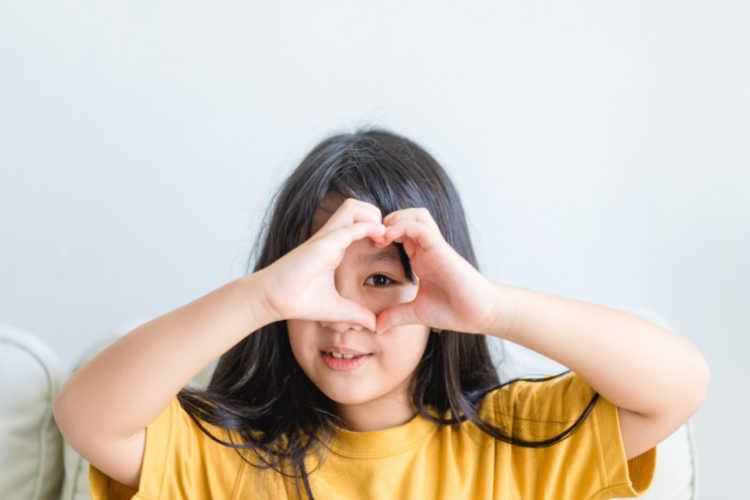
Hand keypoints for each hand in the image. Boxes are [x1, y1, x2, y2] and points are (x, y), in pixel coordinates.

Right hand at [261, 198, 385, 330]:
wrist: (274, 300)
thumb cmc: (299, 301)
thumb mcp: (336, 309)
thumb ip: (356, 314)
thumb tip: (374, 325)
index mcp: (334, 246)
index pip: (358, 222)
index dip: (376, 228)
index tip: (385, 245)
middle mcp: (331, 237)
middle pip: (357, 206)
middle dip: (376, 214)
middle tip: (385, 237)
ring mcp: (327, 237)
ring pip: (353, 206)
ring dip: (372, 216)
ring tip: (381, 236)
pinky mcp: (324, 243)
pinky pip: (350, 227)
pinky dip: (368, 227)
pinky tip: (379, 238)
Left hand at [372, 207, 501, 335]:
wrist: (479, 314)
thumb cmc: (454, 311)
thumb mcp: (416, 313)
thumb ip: (396, 316)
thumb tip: (376, 327)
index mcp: (421, 258)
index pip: (400, 232)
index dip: (382, 234)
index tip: (368, 247)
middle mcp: (427, 248)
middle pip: (406, 216)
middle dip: (386, 222)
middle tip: (371, 238)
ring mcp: (435, 246)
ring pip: (415, 215)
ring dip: (395, 219)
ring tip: (381, 236)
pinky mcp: (441, 248)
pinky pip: (420, 227)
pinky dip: (402, 226)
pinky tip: (389, 238)